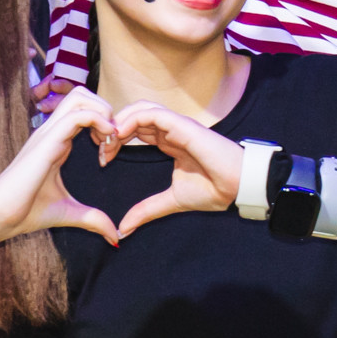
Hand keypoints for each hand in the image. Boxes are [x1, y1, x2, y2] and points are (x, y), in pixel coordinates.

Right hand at [0, 90, 122, 247]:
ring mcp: (47, 133)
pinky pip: (77, 115)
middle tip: (113, 138)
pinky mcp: (46, 141)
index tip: (113, 151)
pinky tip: (106, 143)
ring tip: (110, 139)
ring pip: (79, 96)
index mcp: (57, 141)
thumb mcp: (69, 213)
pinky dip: (98, 121)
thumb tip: (115, 236)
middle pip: (81, 94)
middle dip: (105, 108)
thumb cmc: (25, 212)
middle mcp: (52, 131)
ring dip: (103, 111)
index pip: (83, 111)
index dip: (105, 123)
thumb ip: (92, 219)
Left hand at [101, 101, 245, 231]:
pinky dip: (133, 120)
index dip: (116, 138)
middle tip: (98, 147)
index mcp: (170, 142)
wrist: (237, 188)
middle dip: (112, 127)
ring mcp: (178, 125)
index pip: (136, 129)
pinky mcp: (183, 125)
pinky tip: (119, 135)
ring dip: (120, 121)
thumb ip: (147, 210)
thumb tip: (124, 229)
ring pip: (141, 108)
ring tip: (107, 140)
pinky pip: (153, 114)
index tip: (102, 158)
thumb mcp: (171, 201)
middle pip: (134, 115)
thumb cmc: (214, 190)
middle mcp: (172, 130)